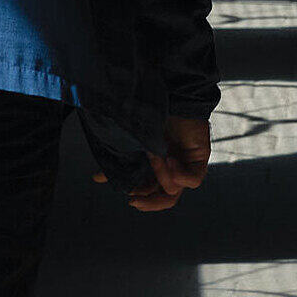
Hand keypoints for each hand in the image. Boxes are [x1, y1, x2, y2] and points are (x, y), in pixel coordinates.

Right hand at [91, 116, 210, 211]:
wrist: (175, 93)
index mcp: (157, 163)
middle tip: (132, 200)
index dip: (134, 193)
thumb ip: (125, 156)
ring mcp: (186, 164)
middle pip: (164, 197)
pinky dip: (179, 175)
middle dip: (148, 202)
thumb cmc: (155, 111)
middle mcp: (172, 167)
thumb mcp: (136, 138)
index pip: (147, 187)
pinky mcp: (199, 158)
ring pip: (174, 189)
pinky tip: (170, 160)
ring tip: (154, 156)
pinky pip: (192, 179)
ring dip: (161, 175)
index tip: (119, 190)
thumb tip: (97, 178)